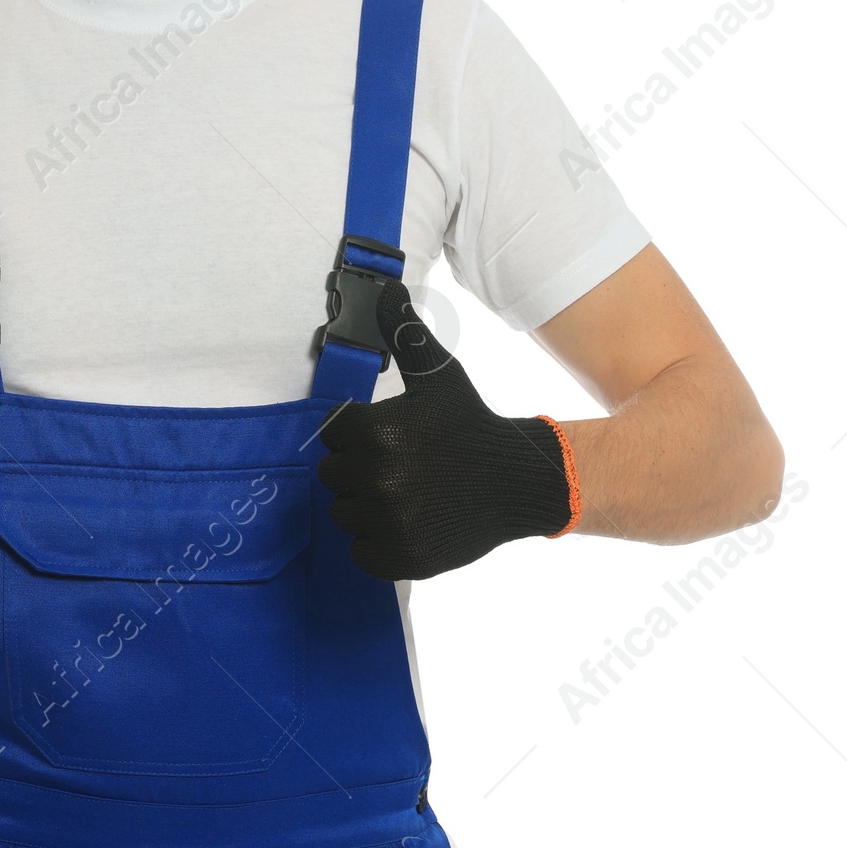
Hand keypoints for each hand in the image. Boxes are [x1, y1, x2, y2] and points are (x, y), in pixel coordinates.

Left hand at [316, 279, 579, 579]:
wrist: (515, 483)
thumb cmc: (469, 424)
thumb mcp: (439, 375)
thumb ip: (404, 334)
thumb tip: (386, 289)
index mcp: (375, 431)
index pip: (330, 434)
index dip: (354, 433)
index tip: (386, 436)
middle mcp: (378, 478)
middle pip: (332, 475)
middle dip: (358, 468)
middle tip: (398, 464)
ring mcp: (390, 522)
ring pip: (343, 513)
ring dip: (365, 506)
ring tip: (405, 492)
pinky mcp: (402, 558)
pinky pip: (360, 552)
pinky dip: (377, 542)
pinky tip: (406, 521)